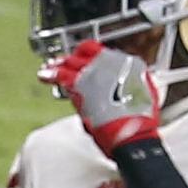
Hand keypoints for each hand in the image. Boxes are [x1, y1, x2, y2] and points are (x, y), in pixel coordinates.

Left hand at [41, 39, 164, 152]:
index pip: (106, 53)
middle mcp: (114, 62)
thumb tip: (119, 87)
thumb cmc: (140, 125)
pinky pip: (61, 74)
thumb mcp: (143, 98)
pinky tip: (43, 75)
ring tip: (49, 68)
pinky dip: (51, 74)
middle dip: (74, 58)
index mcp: (131, 64)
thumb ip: (130, 86)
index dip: (92, 56)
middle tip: (63, 62)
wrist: (133, 135)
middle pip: (87, 52)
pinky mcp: (82, 83)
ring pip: (72, 61)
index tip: (84, 60)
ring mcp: (97, 70)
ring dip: (59, 64)